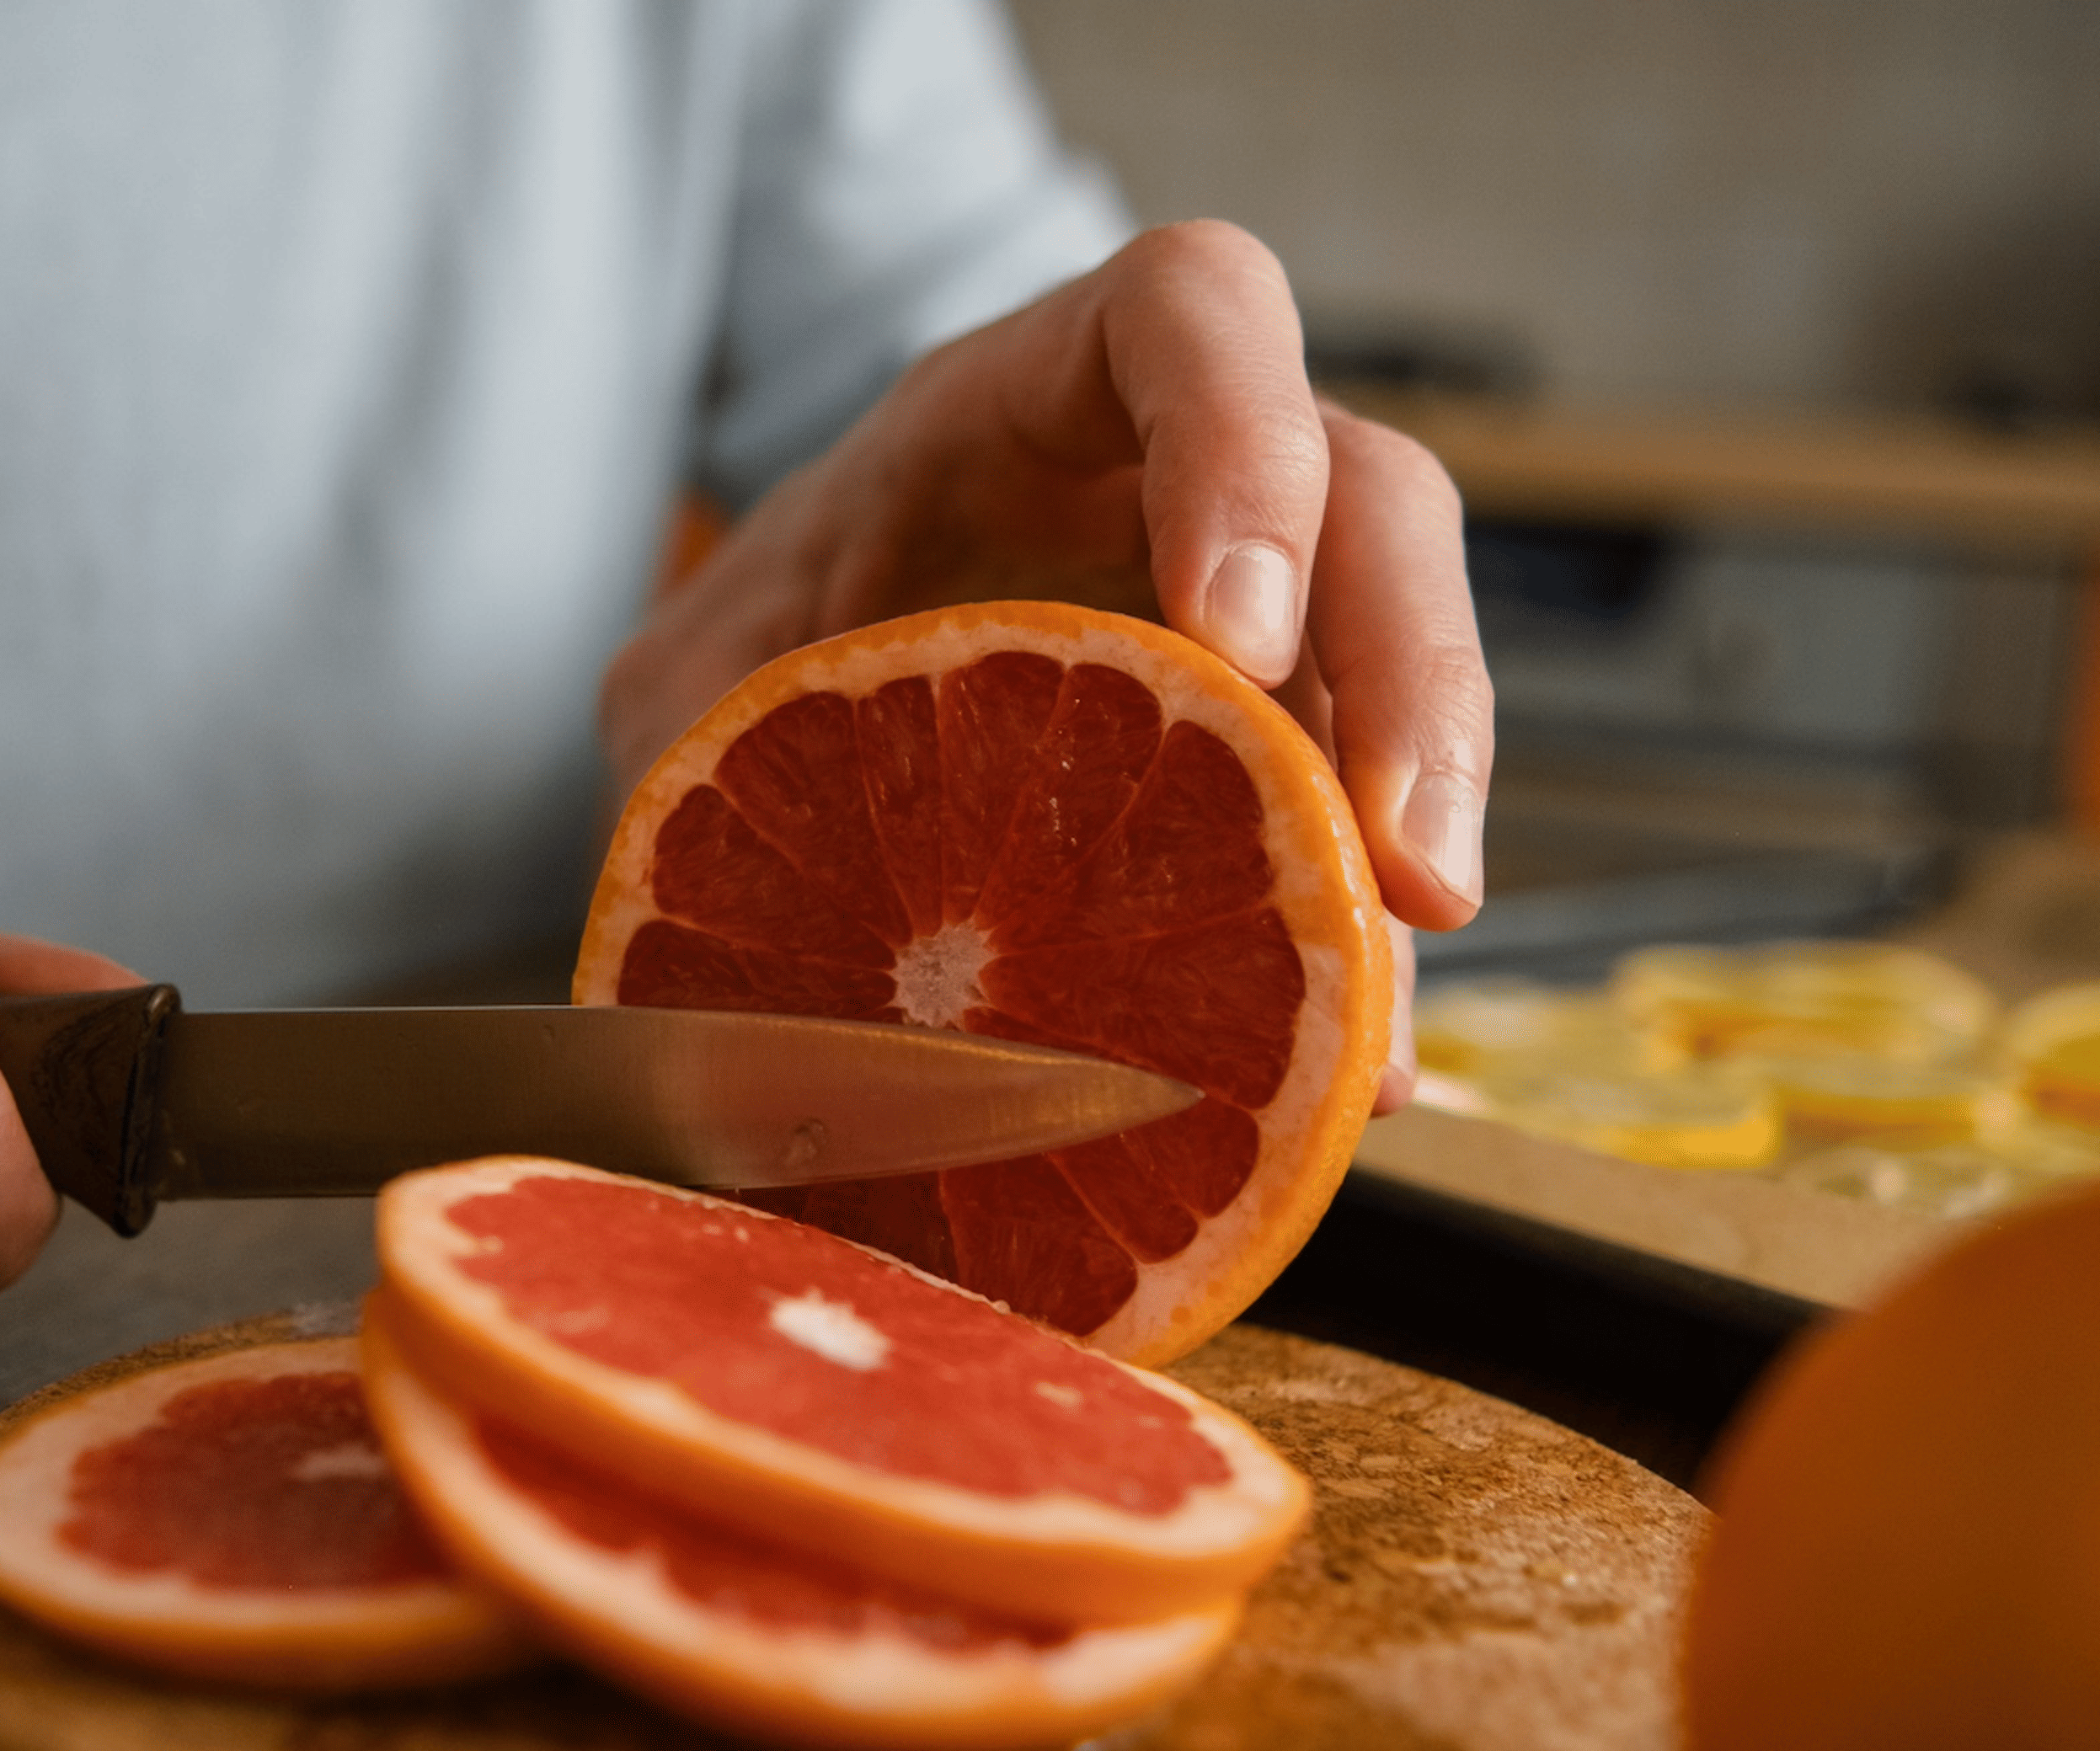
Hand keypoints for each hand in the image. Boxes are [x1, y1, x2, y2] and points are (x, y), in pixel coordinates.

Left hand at [601, 222, 1489, 1109]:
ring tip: (1378, 1036)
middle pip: (1374, 500)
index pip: (1183, 314)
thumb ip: (694, 749)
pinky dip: (1357, 970)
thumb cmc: (764, 641)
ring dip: (1410, 854)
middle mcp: (1184, 486)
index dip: (1240, 447)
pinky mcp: (1292, 755)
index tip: (1238, 635)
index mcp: (1027, 401)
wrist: (787, 705)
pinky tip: (1347, 1087)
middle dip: (1409, 678)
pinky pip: (1361, 839)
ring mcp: (1270, 616)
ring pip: (1407, 679)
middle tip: (1402, 867)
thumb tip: (709, 900)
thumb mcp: (689, 678)